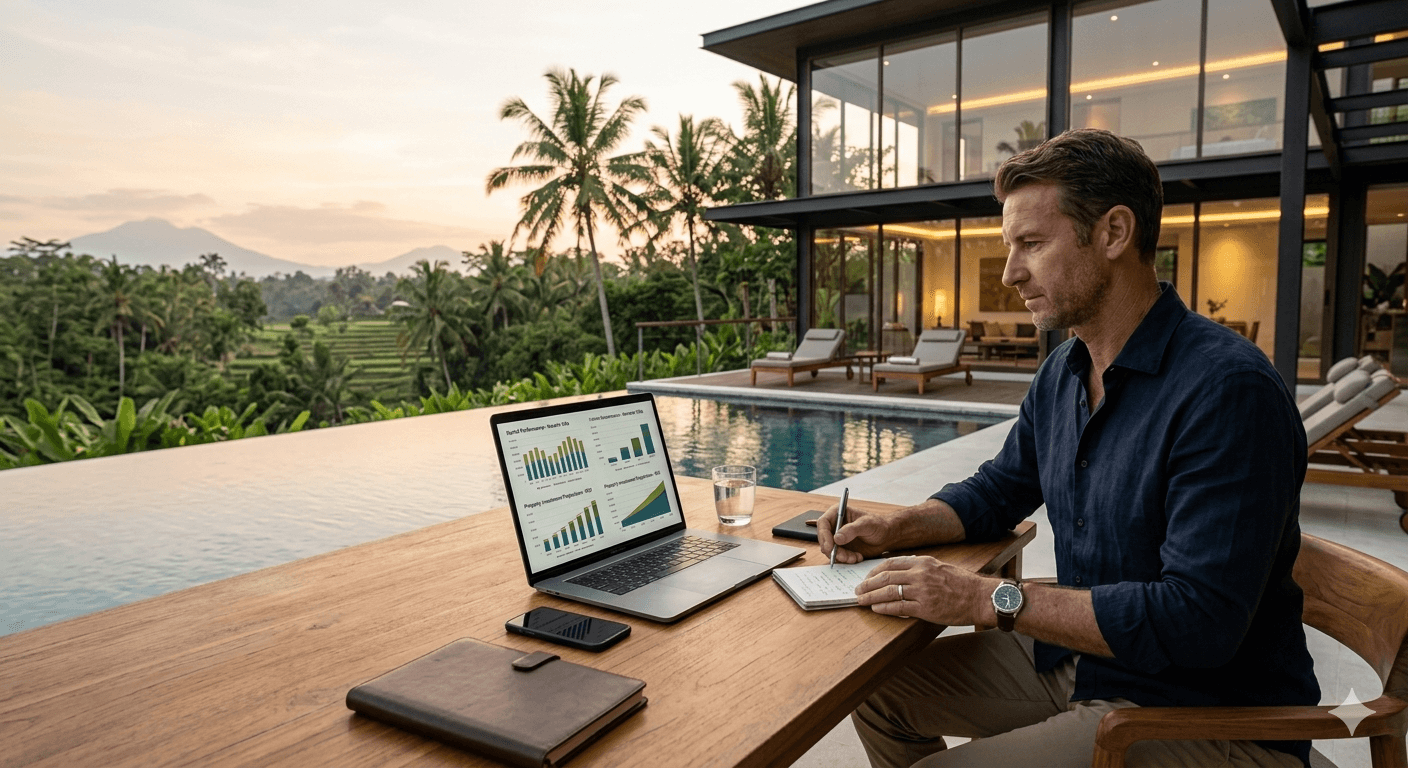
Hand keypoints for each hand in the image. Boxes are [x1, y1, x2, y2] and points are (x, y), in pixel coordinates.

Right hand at [816, 501, 890, 563]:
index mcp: (838, 513)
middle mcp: (835, 525)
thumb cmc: (878, 525)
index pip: (823, 523)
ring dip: (840, 556)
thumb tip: (836, 538)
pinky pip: (837, 556)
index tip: (829, 547)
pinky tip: (857, 557)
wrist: (886, 536)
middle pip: (823, 538)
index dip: (823, 535)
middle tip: (843, 557)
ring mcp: (837, 538)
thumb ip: (852, 530)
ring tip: (854, 557)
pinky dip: (846, 559)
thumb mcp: (866, 524)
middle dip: (832, 550)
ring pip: (830, 550)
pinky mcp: (842, 548)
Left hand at [854, 556, 993, 625]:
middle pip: (885, 577)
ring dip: (871, 597)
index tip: (866, 578)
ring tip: (861, 601)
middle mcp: (921, 574)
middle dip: (868, 585)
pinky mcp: (926, 608)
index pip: (891, 564)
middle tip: (857, 591)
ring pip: (889, 592)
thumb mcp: (940, 568)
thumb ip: (921, 569)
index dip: (874, 572)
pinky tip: (876, 609)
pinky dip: (885, 608)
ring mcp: (923, 591)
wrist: (981, 598)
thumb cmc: (963, 584)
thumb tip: (901, 573)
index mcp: (923, 563)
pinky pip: (899, 607)